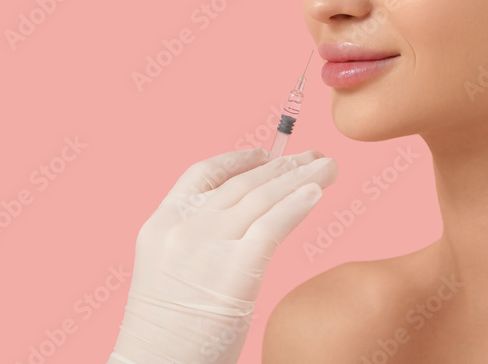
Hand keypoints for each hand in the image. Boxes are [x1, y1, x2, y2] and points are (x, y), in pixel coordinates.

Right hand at [107, 147, 337, 363]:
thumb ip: (196, 242)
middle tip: (312, 156)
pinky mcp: (234, 269)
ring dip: (300, 177)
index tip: (264, 154)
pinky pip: (272, 224)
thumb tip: (238, 228)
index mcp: (160, 224)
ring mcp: (207, 245)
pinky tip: (316, 193)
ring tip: (327, 167)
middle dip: (281, 165)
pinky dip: (297, 203)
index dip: (237, 159)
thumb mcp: (167, 273)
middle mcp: (183, 227)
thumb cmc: (164, 334)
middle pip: (241, 182)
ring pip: (262, 196)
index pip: (202, 173)